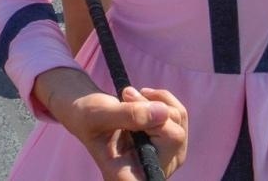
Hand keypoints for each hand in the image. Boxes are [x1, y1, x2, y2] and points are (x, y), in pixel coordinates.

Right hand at [38, 67, 188, 178]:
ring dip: (158, 101)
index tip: (142, 136)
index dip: (154, 164)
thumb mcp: (99, 113)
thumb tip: (164, 113)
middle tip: (127, 96)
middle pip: (174, 137)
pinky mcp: (172, 145)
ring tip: (131, 97)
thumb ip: (129, 115)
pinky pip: (181, 116)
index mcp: (126, 176)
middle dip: (152, 109)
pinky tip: (145, 98)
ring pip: (179, 123)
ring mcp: (164, 159)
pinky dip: (164, 100)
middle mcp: (148, 172)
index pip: (151, 176)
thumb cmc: (87, 117)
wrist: (90, 112)